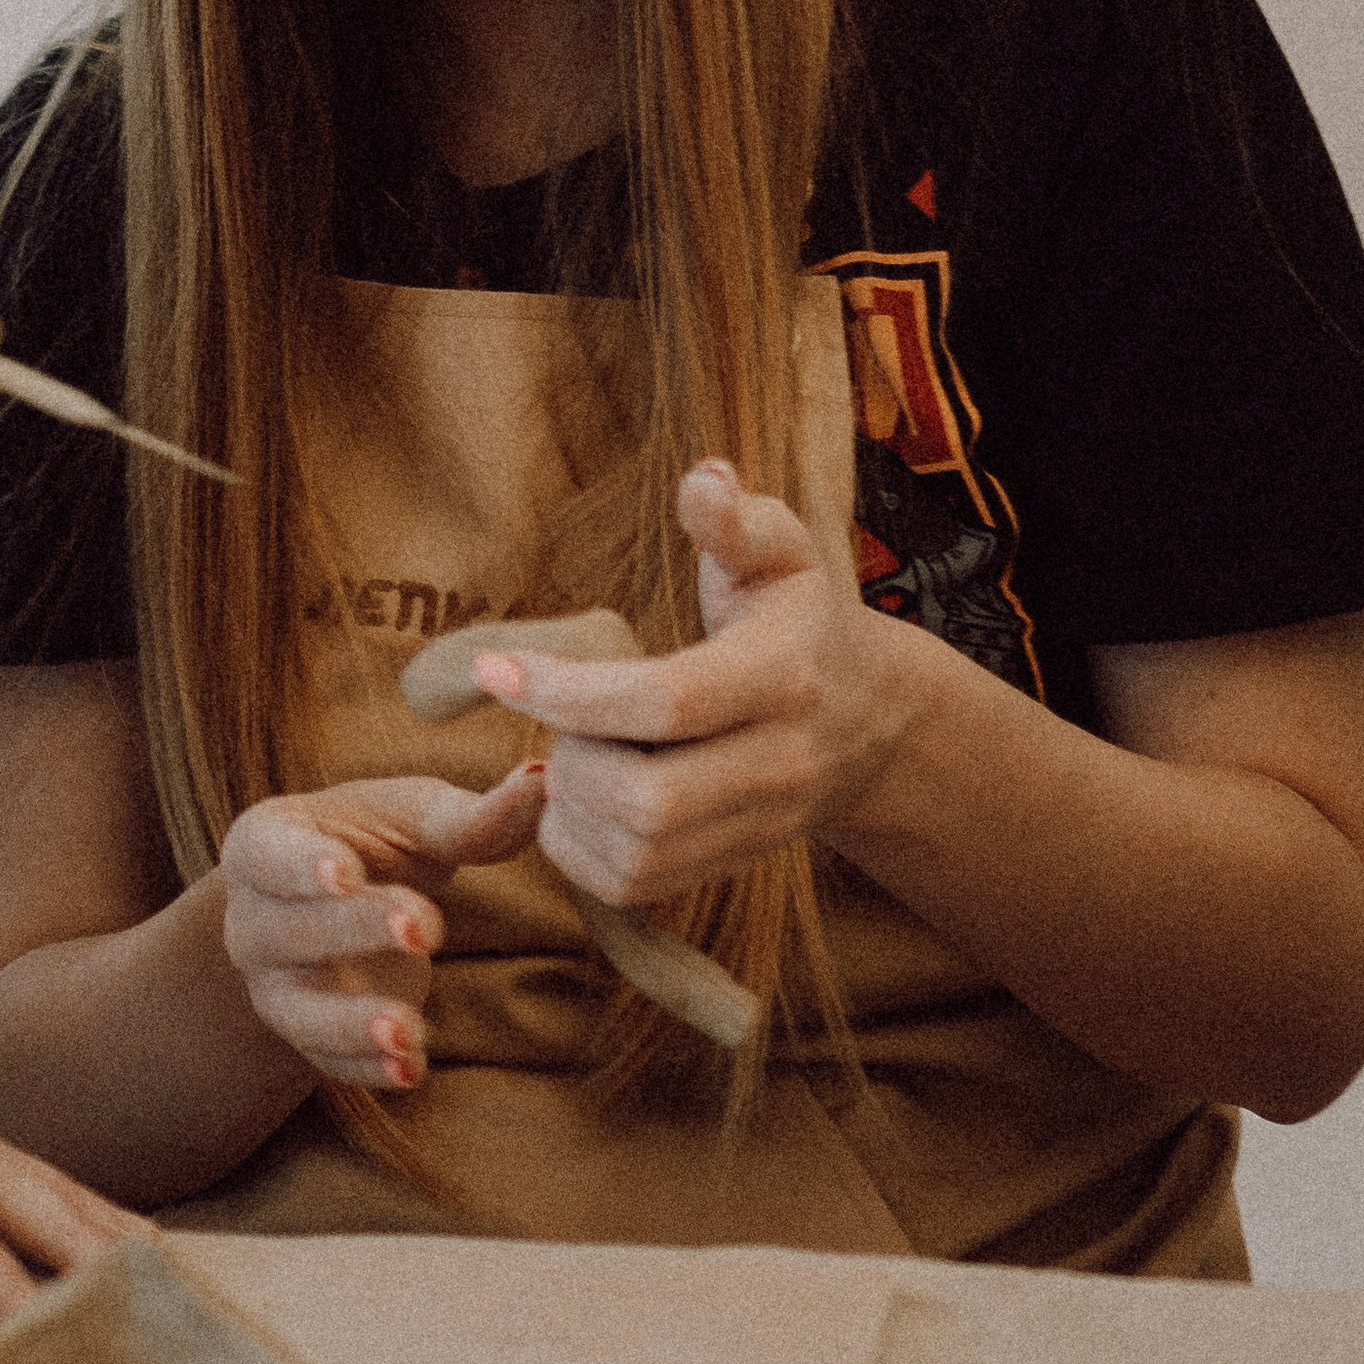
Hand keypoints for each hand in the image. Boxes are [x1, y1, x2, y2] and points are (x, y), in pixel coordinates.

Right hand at [217, 768, 548, 1091]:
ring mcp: (273, 986)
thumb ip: (470, 814)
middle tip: (423, 927)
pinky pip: (329, 1062)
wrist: (338, 910)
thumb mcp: (411, 819)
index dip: (303, 863)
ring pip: (300, 1010)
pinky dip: (367, 1070)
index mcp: (264, 843)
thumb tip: (543, 781)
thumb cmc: (374, 845)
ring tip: (410, 1031)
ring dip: (354, 1024)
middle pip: (290, 930)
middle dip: (354, 931)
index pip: (268, 854)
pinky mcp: (306, 1039)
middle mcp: (252, 919)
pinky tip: (411, 1070)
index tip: (348, 870)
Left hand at [482, 462, 933, 908]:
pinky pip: (635, 886)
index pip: (667, 701)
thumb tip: (702, 477)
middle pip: (650, 801)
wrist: (869, 722)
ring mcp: (756, 826)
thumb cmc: (799, 616)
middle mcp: (776, 764)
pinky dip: (580, 851)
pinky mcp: (729, 865)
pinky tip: (577, 797)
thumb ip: (737, 518)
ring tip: (569, 750)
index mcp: (782, 676)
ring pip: (639, 854)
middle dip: (572, 760)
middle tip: (555, 714)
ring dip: (571, 807)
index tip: (494, 671)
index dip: (570, 691)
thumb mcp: (782, 552)